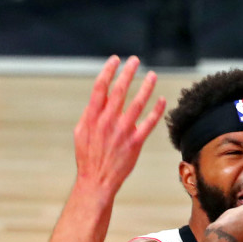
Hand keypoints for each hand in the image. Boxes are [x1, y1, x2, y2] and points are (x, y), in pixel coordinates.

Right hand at [74, 56, 166, 198]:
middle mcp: (107, 122)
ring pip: (137, 104)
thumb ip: (90, 114)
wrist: (97, 181)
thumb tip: (98, 99)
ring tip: (152, 75)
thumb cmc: (88, 157)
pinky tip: (162, 100)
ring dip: (146, 87)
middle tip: (135, 60)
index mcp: (92, 117)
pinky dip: (157, 110)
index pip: (100, 88)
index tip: (116, 60)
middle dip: (128, 73)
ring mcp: (122, 132)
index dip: (108, 71)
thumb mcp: (81, 133)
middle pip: (119, 91)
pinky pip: (149, 123)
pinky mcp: (135, 143)